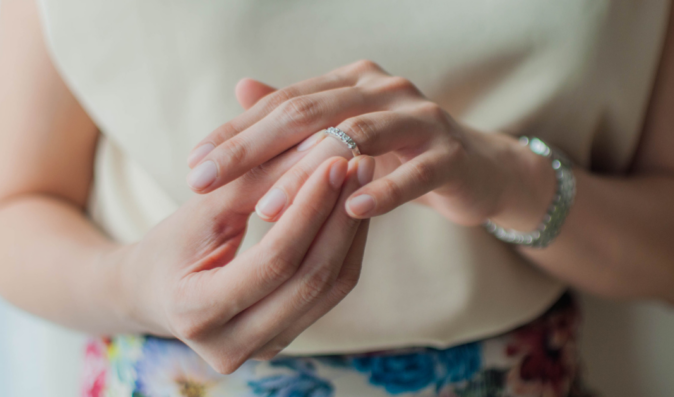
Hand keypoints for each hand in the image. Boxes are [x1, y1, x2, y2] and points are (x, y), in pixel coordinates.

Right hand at [114, 149, 374, 372]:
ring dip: (351, 231)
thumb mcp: (201, 210)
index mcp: (196, 314)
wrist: (152, 291)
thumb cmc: (169, 244)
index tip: (334, 161)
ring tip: (362, 180)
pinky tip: (352, 209)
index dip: (309, 209)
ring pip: (329, 289)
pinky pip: (329, 294)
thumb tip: (317, 145)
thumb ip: (254, 181)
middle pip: (310, 280)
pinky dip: (345, 248)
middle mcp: (231, 346)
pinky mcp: (284, 339)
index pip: (274, 261)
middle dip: (340, 217)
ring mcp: (262, 349)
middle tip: (359, 164)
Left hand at [186, 60, 555, 228]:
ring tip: (266, 208)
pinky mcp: (450, 154)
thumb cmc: (402, 154)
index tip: (194, 165)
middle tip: (207, 179)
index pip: (283, 103)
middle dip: (252, 147)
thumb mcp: (348, 131)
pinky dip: (383, 190)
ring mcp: (420, 118)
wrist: (479, 168)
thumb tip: (242, 87)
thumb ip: (300, 112)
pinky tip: (351, 211)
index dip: (235, 133)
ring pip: (356, 138)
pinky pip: (415, 172)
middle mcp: (382, 89)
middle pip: (308, 113)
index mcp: (351, 81)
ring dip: (308, 175)